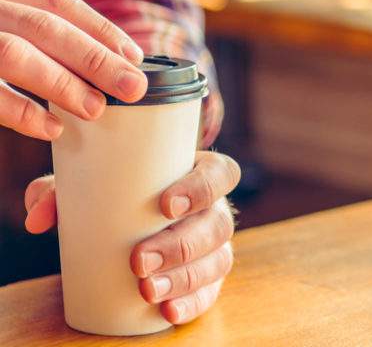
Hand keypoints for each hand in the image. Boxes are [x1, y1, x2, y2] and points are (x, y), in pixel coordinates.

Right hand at [0, 0, 147, 139]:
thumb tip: (110, 64)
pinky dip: (19, 110)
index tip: (135, 56)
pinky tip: (52, 128)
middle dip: (95, 58)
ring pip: (14, 52)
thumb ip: (36, 32)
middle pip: (44, 27)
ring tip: (96, 108)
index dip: (99, 28)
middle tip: (133, 88)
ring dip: (62, 83)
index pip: (56, 1)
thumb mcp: (2, 20)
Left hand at [24, 151, 240, 323]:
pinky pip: (211, 292)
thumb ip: (60, 193)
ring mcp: (216, 246)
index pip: (220, 174)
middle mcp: (215, 211)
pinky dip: (193, 303)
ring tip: (146, 290)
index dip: (202, 188)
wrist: (130, 223)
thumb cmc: (119, 197)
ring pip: (217, 261)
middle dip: (180, 246)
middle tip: (139, 260)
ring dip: (184, 278)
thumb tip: (37, 218)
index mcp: (200, 175)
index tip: (166, 205)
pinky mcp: (210, 277)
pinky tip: (168, 311)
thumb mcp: (92, 186)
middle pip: (217, 225)